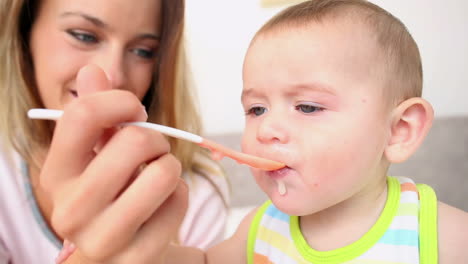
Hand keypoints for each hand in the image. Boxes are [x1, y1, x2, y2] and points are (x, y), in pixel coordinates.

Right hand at [42, 65, 187, 262]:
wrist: (122, 250)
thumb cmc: (112, 193)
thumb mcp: (98, 153)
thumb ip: (96, 113)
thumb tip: (93, 70)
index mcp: (56, 175)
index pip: (83, 116)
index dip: (121, 101)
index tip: (136, 111)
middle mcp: (71, 209)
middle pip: (134, 141)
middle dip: (155, 138)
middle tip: (152, 152)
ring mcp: (104, 238)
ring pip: (163, 173)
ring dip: (170, 167)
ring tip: (158, 177)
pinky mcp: (138, 256)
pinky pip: (179, 201)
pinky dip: (179, 195)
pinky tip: (162, 206)